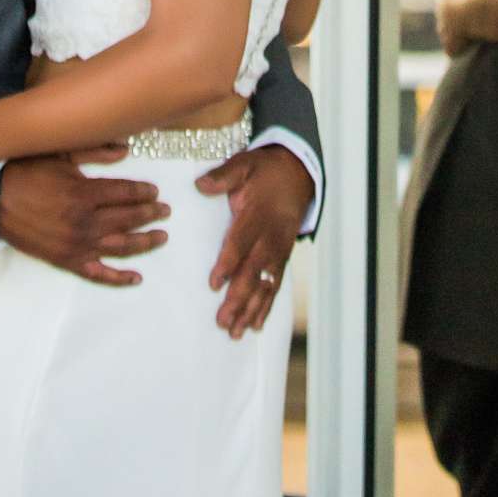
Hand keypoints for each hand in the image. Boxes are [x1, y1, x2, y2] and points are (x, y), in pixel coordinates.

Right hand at [0, 149, 170, 286]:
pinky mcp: (67, 261)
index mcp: (84, 193)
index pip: (125, 193)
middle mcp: (85, 221)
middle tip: (165, 212)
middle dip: (150, 215)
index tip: (156, 192)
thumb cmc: (27, 172)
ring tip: (161, 237)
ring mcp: (77, 244)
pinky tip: (135, 277)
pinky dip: (118, 278)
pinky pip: (97, 273)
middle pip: (127, 219)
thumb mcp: (61, 154)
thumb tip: (126, 151)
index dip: (144, 192)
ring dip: (144, 242)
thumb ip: (95, 152)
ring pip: (120, 247)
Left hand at [197, 144, 312, 338]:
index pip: (241, 243)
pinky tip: (255, 326)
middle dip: (238, 298)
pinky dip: (266, 307)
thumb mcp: (243, 164)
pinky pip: (275, 287)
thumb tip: (200, 184)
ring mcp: (279, 251)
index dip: (228, 263)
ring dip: (250, 310)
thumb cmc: (264, 172)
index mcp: (258, 215)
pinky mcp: (282, 259)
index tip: (214, 283)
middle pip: (253, 272)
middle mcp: (270, 238)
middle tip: (222, 321)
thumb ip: (222, 176)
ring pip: (265, 286)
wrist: (297, 175)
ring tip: (234, 332)